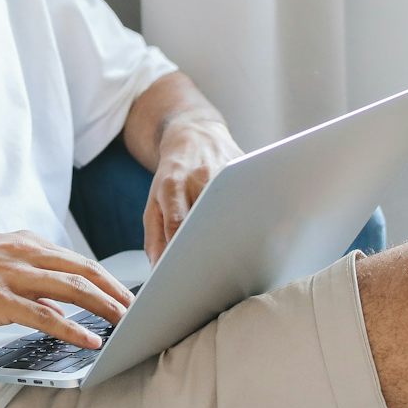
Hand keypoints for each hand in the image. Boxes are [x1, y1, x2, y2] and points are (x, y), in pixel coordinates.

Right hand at [0, 230, 135, 349]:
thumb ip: (26, 278)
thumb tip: (58, 303)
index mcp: (23, 242)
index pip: (77, 259)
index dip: (107, 278)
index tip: (127, 294)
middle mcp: (22, 253)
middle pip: (84, 271)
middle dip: (117, 292)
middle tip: (142, 310)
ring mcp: (11, 276)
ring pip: (72, 289)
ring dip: (106, 308)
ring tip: (128, 324)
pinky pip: (44, 315)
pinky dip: (72, 328)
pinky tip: (90, 340)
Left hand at [144, 119, 243, 264]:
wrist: (194, 134)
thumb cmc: (173, 175)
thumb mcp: (154, 201)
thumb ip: (155, 236)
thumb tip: (157, 269)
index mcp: (172, 185)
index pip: (177, 223)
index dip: (180, 249)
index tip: (183, 272)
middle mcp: (199, 176)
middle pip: (208, 218)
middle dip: (209, 245)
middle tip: (212, 270)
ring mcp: (225, 169)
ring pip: (234, 209)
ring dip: (235, 231)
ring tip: (236, 253)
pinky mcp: (245, 167)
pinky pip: (251, 196)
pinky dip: (252, 214)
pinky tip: (253, 227)